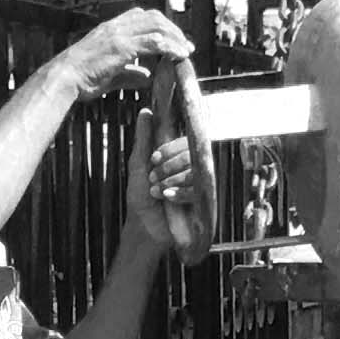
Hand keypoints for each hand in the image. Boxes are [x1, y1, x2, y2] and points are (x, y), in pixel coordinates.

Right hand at [62, 7, 193, 98]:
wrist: (64, 78)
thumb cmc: (80, 77)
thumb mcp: (110, 74)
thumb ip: (130, 73)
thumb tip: (147, 76)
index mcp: (110, 29)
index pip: (140, 16)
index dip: (159, 25)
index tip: (171, 39)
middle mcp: (116, 27)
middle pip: (153, 17)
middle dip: (172, 29)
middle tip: (184, 45)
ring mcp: (119, 35)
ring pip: (157, 27)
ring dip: (175, 37)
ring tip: (185, 50)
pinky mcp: (123, 47)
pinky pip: (154, 42)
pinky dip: (171, 47)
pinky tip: (179, 55)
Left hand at [127, 109, 198, 250]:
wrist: (144, 226)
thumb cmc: (140, 196)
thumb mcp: (138, 165)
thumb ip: (143, 139)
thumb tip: (146, 111)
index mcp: (177, 157)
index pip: (183, 141)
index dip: (168, 149)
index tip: (153, 159)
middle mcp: (189, 167)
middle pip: (190, 155)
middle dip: (168, 167)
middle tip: (153, 178)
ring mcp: (197, 184)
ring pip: (194, 172)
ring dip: (172, 180)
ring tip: (157, 191)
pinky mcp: (201, 200)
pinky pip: (198, 190)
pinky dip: (180, 193)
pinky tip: (168, 198)